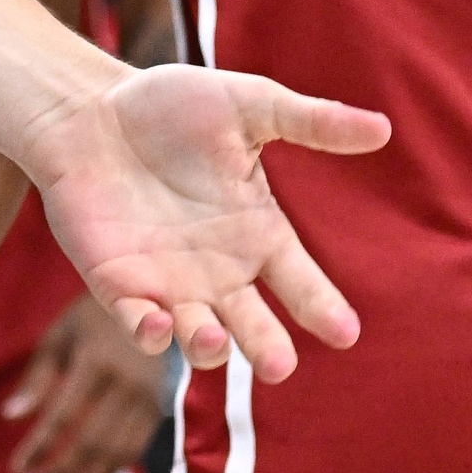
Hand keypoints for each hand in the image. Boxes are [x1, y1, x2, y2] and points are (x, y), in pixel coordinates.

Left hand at [2, 293, 170, 472]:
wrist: (154, 300)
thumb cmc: (93, 316)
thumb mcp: (61, 333)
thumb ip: (37, 375)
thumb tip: (10, 416)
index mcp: (95, 358)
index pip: (62, 415)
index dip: (38, 447)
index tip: (16, 470)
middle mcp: (126, 381)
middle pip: (90, 442)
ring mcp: (148, 397)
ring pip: (116, 453)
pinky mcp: (161, 408)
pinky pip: (135, 449)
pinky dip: (111, 472)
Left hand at [22, 65, 389, 378]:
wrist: (87, 110)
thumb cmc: (168, 107)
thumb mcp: (247, 106)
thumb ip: (310, 122)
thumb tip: (383, 128)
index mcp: (256, 234)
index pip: (300, 282)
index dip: (322, 307)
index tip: (345, 332)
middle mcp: (219, 270)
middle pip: (253, 325)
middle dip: (266, 348)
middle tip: (279, 366)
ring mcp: (169, 283)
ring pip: (199, 336)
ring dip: (208, 345)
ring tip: (215, 336)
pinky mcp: (118, 285)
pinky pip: (138, 323)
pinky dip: (148, 332)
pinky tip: (157, 323)